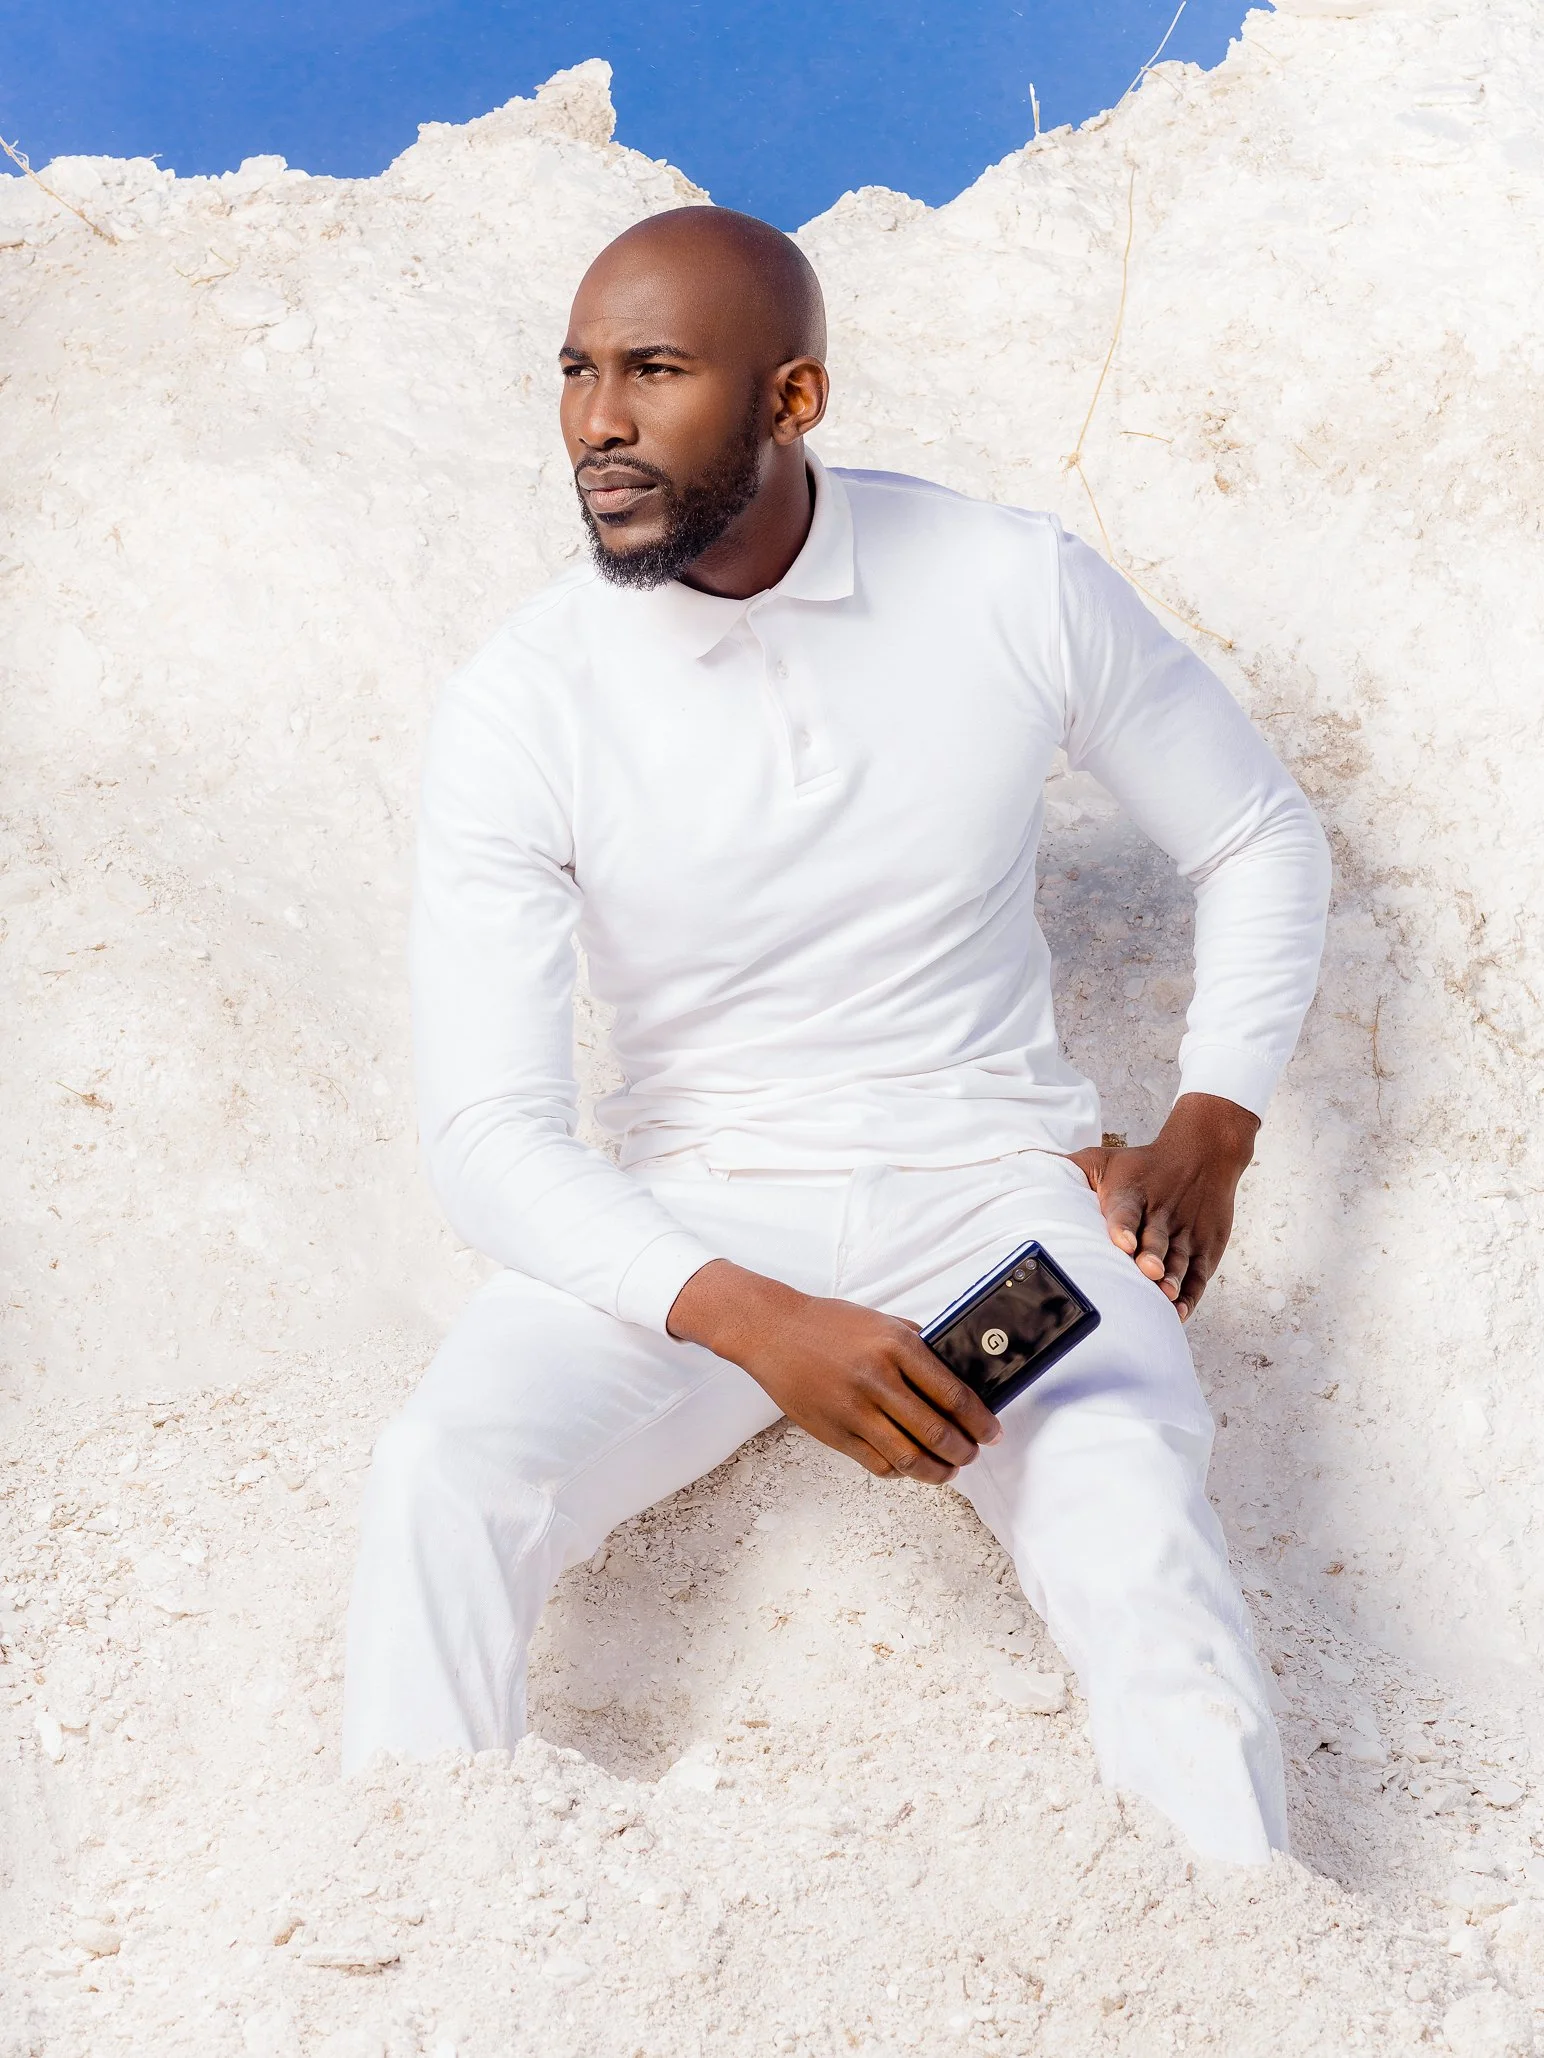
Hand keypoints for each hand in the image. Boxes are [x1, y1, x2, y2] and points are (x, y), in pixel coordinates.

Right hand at [666, 1261, 1002, 1482]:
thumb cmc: (829, 1324)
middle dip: (964, 1450)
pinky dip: (901, 1471)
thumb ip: (919, 1345)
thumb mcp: (881, 1321)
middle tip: (972, 1453)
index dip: (981, 1421)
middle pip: (937, 1431)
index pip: (954, 1394)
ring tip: (949, 1469)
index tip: (992, 1433)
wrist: (773, 1331)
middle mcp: (878, 1379)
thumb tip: (958, 1372)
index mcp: (896, 1346)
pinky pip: (878, 1464)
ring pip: (909, 1457)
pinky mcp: (834, 1432)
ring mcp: (854, 1409)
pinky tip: (910, 1466)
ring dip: (938, 1470)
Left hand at [1069, 1091, 1258, 1319]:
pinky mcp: (1206, 1246)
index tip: (1121, 1243)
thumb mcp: (1105, 1159)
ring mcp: (1186, 1230)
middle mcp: (1162, 1212)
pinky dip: (1189, 1294)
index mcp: (1133, 1192)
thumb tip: (1022, 1172)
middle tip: (1146, 1272)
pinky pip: (1198, 1274)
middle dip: (1151, 1256)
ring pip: (1179, 1258)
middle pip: (1155, 1237)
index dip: (1122, 1226)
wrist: (1202, 1153)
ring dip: (1172, 1278)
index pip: (1125, 1209)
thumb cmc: (1143, 1164)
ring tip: (1164, 1296)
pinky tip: (1177, 1311)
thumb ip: (1069, 1169)